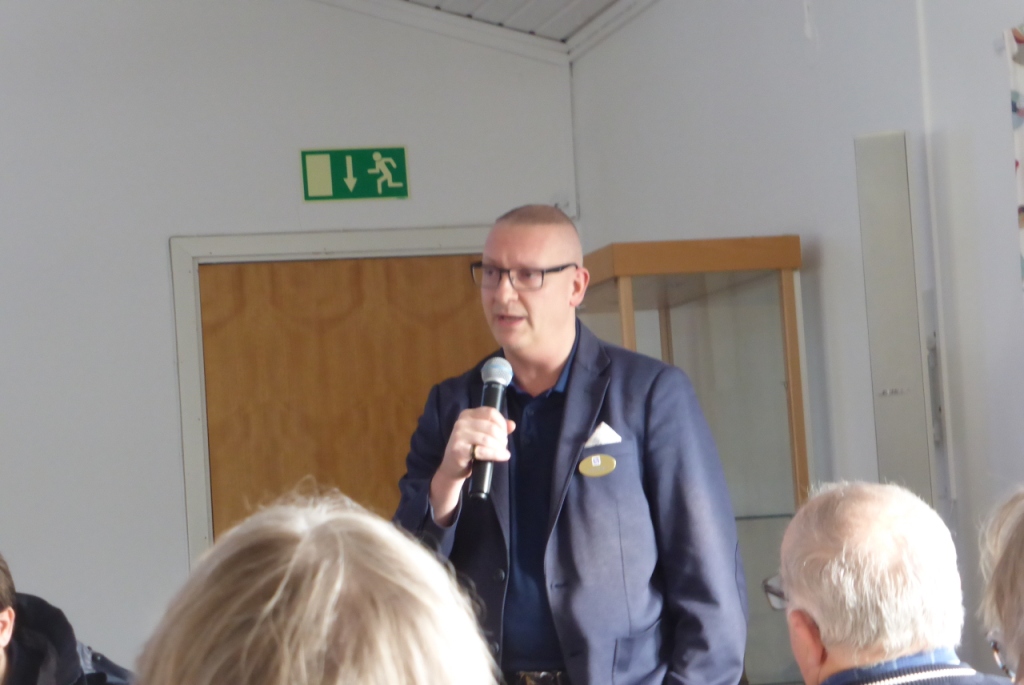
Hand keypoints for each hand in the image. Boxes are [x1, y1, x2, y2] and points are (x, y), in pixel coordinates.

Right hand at [430, 407, 514, 524]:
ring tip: (503, 452)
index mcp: (467, 414)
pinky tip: (503, 457)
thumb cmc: (469, 449)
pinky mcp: (458, 450)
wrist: (451, 468)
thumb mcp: (482, 435)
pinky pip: (483, 451)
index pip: (490, 412)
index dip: (502, 423)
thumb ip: (497, 428)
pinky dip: (496, 454)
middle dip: (502, 438)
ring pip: (488, 439)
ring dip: (500, 447)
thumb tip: (512, 425)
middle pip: (491, 426)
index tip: (506, 434)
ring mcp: (458, 436)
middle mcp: (461, 422)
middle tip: (504, 446)